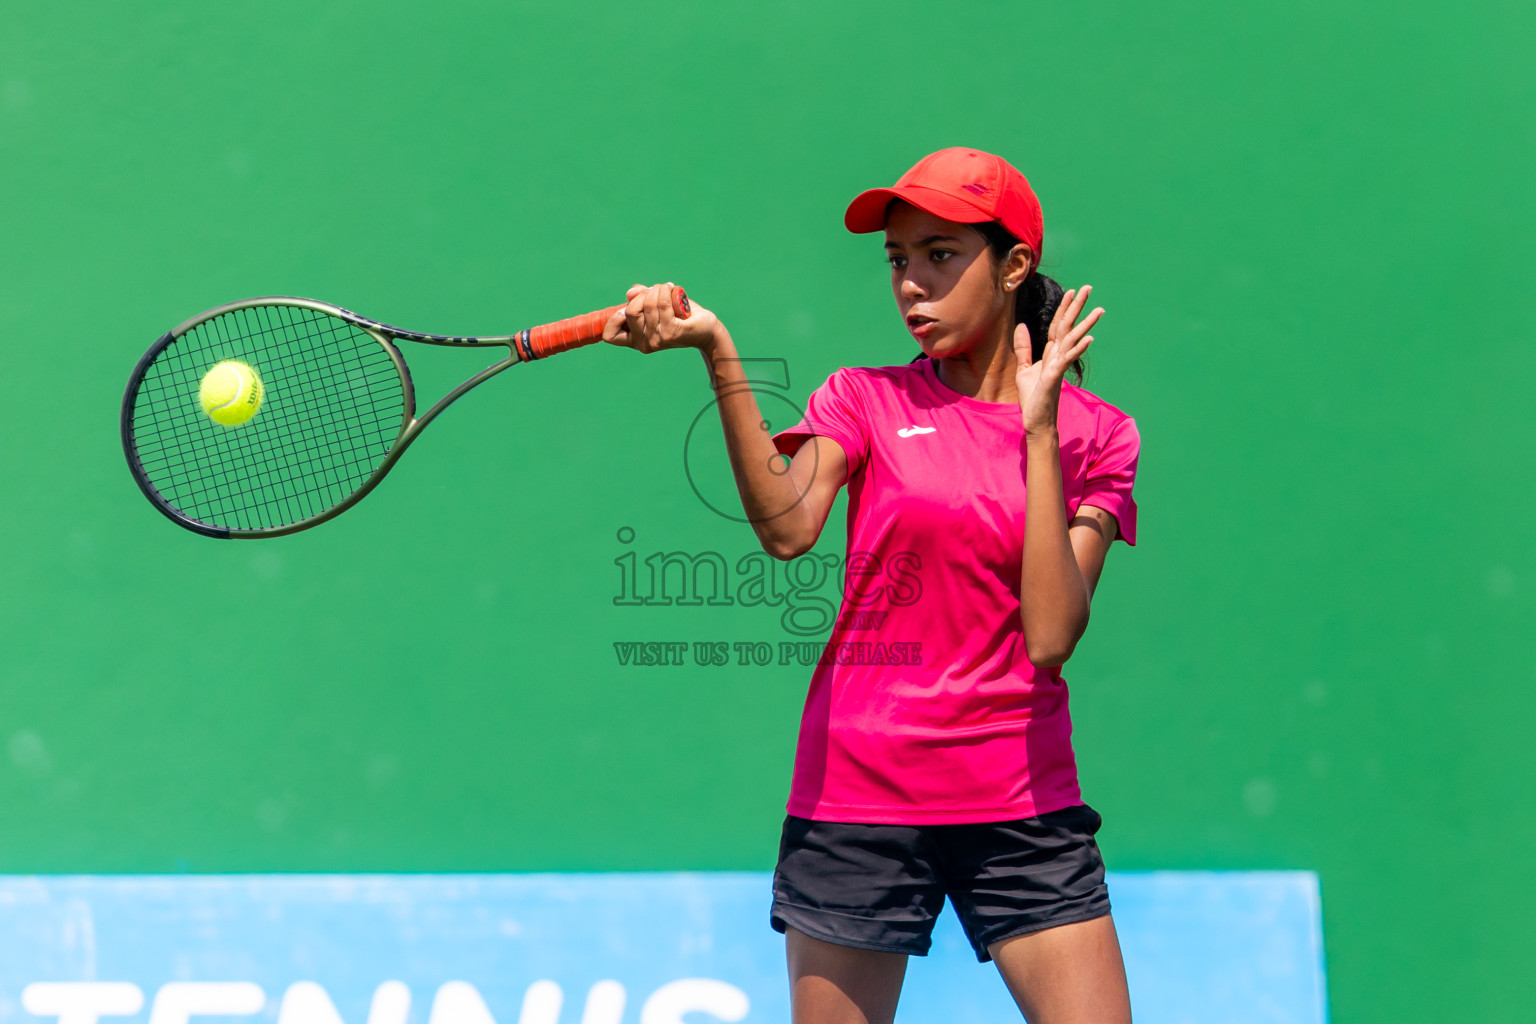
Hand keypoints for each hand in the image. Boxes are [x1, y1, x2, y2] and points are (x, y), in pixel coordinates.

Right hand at [602, 282, 720, 353]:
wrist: (706, 328)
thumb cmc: (679, 315)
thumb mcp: (655, 304)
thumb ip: (639, 297)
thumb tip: (630, 293)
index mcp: (636, 341)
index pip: (610, 335)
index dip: (615, 317)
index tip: (630, 306)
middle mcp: (644, 344)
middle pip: (630, 310)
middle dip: (643, 295)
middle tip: (656, 293)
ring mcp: (658, 339)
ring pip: (648, 304)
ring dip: (659, 290)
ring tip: (668, 290)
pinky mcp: (671, 332)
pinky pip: (662, 304)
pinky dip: (667, 291)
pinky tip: (674, 291)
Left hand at [1013, 284, 1101, 437]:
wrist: (1036, 421)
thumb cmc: (1033, 398)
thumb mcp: (1024, 369)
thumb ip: (1024, 347)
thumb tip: (1022, 325)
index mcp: (1051, 353)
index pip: (1058, 325)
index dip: (1064, 308)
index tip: (1072, 291)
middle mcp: (1058, 357)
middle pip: (1068, 327)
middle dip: (1078, 307)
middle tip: (1090, 288)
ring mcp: (1058, 366)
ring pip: (1072, 340)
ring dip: (1086, 324)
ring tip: (1099, 309)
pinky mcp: (1054, 377)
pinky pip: (1067, 360)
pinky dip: (1077, 349)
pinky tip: (1088, 338)